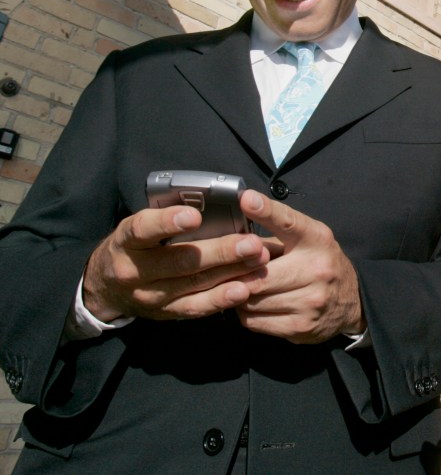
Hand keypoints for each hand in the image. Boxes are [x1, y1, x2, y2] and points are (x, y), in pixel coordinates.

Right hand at [83, 206, 271, 321]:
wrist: (106, 287)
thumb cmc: (135, 245)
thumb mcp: (139, 227)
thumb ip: (168, 216)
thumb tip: (212, 202)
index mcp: (126, 241)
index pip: (143, 229)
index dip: (167, 223)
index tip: (194, 216)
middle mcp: (134, 270)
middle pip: (180, 261)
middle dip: (220, 251)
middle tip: (251, 242)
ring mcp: (149, 296)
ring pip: (194, 284)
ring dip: (231, 272)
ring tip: (258, 260)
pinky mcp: (164, 313)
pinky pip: (196, 307)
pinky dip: (221, 298)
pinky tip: (244, 289)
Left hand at [234, 190, 363, 343]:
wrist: (352, 301)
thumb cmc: (319, 262)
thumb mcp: (308, 238)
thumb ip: (277, 228)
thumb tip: (241, 213)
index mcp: (317, 239)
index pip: (289, 221)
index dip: (266, 210)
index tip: (246, 199)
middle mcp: (317, 269)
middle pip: (258, 274)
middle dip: (238, 274)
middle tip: (227, 271)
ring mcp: (311, 301)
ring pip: (252, 299)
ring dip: (239, 293)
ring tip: (242, 287)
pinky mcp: (301, 327)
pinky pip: (254, 320)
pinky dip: (246, 312)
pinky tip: (253, 304)